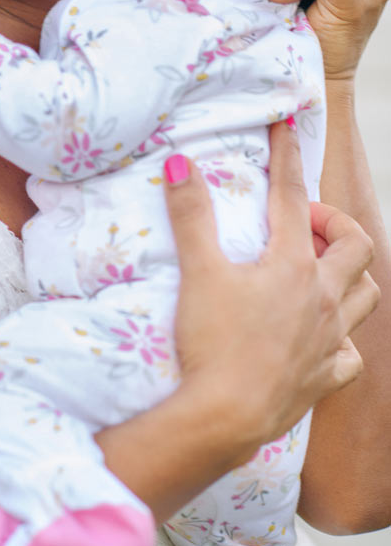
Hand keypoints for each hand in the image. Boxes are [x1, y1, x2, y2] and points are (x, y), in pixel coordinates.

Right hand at [163, 122, 376, 451]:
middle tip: (302, 224)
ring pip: (366, 296)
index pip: (291, 197)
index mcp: (292, 267)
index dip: (286, 158)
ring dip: (349, 276)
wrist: (225, 416)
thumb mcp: (197, 272)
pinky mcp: (325, 378)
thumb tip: (178, 162)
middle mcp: (323, 299)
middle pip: (355, 246)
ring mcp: (329, 340)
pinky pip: (351, 355)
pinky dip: (341, 341)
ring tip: (318, 273)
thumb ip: (190, 215)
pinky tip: (319, 340)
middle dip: (334, 223)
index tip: (283, 130)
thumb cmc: (212, 343)